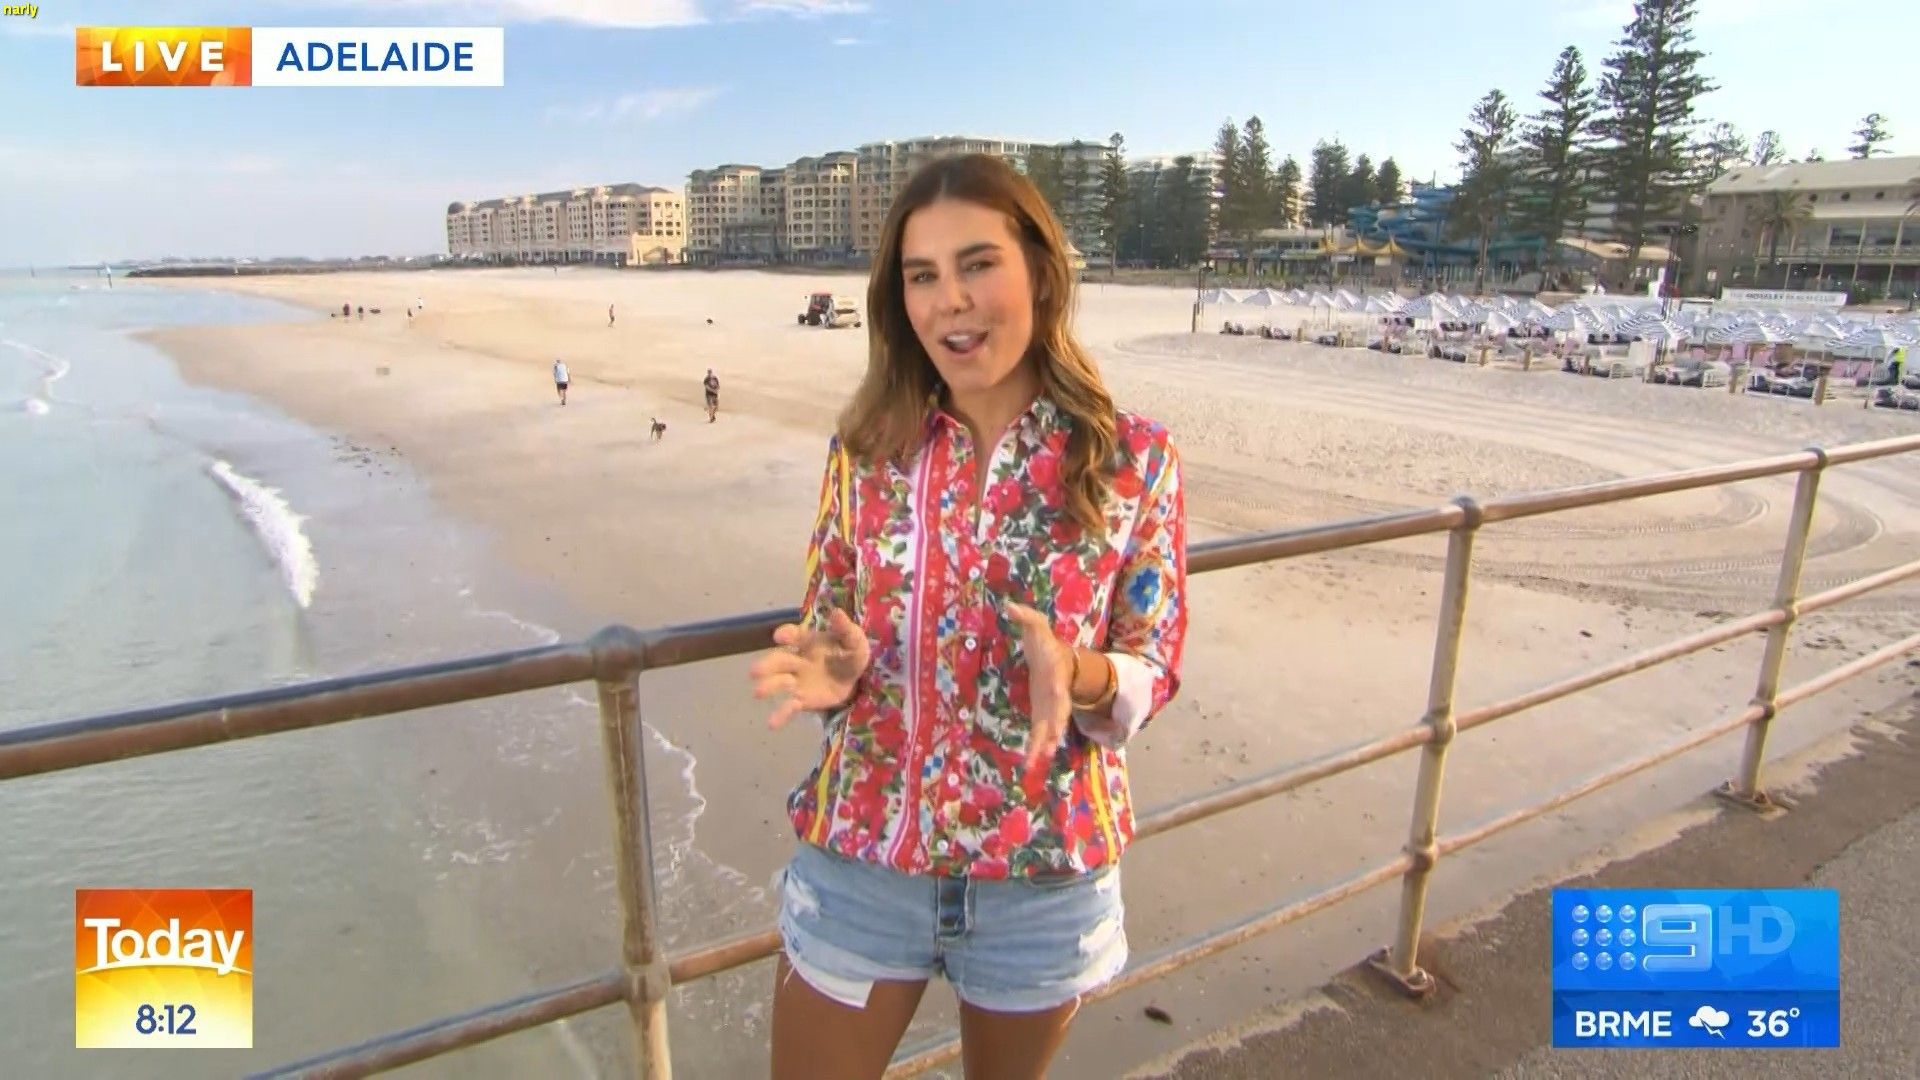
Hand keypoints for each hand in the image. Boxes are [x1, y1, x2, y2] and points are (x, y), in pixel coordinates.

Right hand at [749, 608, 870, 729]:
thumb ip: (846, 630)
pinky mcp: (802, 700)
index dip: (787, 635)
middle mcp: (797, 660)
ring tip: (758, 692)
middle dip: (767, 665)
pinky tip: (771, 724)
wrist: (856, 681)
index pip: (794, 636)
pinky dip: (780, 715)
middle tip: (754, 671)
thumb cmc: (850, 655)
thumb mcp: (854, 642)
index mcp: (808, 642)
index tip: (780, 637)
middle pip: (779, 661)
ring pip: (779, 683)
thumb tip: (837, 613)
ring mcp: (797, 681)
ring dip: (768, 687)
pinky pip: (789, 707)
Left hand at [1005, 602, 1071, 773]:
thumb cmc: (1045, 642)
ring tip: (1036, 761)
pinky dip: (1036, 745)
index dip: (1057, 689)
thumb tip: (1008, 605)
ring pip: (1050, 728)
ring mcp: (1051, 706)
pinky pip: (1040, 732)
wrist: (1057, 659)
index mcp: (1055, 672)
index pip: (1058, 681)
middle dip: (1055, 726)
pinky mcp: (1042, 714)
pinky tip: (1029, 761)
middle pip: (1058, 711)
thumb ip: (1025, 617)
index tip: (1057, 694)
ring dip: (1044, 744)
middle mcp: (1056, 694)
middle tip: (1052, 741)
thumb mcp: (1037, 627)